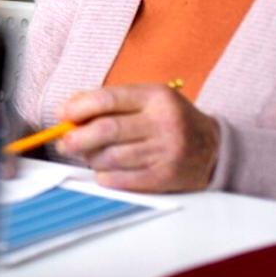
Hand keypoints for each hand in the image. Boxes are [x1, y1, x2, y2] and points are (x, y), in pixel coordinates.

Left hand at [57, 83, 220, 191]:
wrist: (213, 147)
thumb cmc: (168, 120)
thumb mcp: (146, 100)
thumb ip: (108, 102)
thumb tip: (67, 110)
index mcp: (156, 97)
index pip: (108, 99)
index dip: (78, 108)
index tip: (61, 115)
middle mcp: (164, 122)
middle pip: (106, 130)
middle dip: (77, 138)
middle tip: (65, 143)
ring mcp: (168, 151)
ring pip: (112, 157)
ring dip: (91, 159)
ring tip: (89, 156)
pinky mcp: (168, 176)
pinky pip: (124, 179)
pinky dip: (105, 177)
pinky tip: (104, 172)